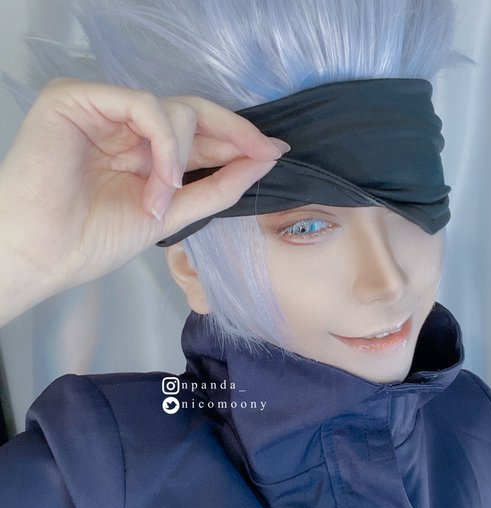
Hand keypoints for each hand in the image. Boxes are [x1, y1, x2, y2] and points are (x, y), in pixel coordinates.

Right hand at [0, 78, 285, 324]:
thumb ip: (214, 187)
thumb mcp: (170, 214)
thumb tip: (263, 162)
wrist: (43, 254)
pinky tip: (159, 181)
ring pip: (172, 109)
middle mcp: (123, 125)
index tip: (273, 153)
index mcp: (140, 151)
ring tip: (164, 199)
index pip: (196, 133)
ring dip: (182, 157)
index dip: (236, 139)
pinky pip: (144, 106)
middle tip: (264, 152)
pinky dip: (162, 144)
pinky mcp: (77, 98)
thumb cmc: (93, 240)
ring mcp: (101, 109)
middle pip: (192, 112)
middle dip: (233, 132)